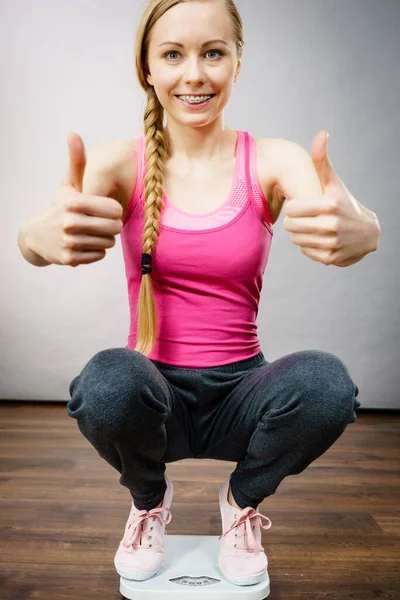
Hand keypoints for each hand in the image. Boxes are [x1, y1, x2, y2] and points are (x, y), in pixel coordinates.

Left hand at [284, 131, 379, 266]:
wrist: (368, 233)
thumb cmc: (344, 203)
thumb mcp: (334, 183)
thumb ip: (322, 160)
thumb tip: (321, 133)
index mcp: (329, 205)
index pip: (292, 209)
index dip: (294, 207)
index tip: (302, 205)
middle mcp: (331, 225)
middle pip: (291, 226)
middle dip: (295, 221)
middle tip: (305, 218)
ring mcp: (331, 243)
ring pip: (296, 239)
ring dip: (300, 234)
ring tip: (312, 227)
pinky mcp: (330, 258)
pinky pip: (304, 251)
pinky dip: (309, 246)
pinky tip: (319, 238)